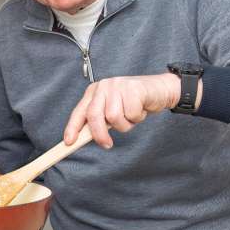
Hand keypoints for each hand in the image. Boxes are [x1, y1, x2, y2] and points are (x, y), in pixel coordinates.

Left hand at [63, 74, 180, 148]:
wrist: (160, 90)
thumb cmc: (134, 102)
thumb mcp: (113, 110)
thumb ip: (100, 120)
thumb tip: (84, 137)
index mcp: (95, 92)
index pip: (80, 111)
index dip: (72, 127)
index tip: (69, 142)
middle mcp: (103, 87)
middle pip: (94, 115)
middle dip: (99, 134)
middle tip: (107, 144)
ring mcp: (117, 85)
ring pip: (114, 117)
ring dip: (125, 124)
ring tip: (132, 116)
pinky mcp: (132, 88)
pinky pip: (131, 114)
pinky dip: (137, 118)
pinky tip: (141, 109)